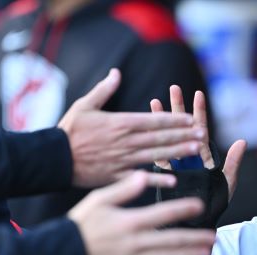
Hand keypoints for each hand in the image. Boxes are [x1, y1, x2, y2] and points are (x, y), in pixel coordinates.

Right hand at [57, 69, 206, 187]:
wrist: (53, 158)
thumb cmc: (68, 131)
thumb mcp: (84, 106)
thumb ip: (103, 90)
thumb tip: (116, 73)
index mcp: (120, 123)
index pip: (153, 120)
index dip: (174, 120)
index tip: (191, 119)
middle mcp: (125, 141)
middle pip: (160, 137)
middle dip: (184, 135)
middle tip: (203, 133)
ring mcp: (123, 160)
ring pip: (156, 155)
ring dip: (178, 152)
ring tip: (196, 150)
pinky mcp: (117, 176)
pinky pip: (140, 177)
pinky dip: (157, 179)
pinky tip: (174, 179)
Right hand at [67, 171, 216, 254]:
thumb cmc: (80, 224)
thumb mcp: (98, 199)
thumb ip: (124, 188)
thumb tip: (144, 174)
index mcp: (129, 221)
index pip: (163, 213)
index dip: (183, 209)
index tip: (200, 205)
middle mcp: (134, 242)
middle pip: (171, 239)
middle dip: (195, 237)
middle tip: (214, 235)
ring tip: (207, 253)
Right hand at [151, 86, 246, 199]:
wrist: (200, 221)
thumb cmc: (215, 203)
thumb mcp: (227, 182)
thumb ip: (233, 162)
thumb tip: (242, 141)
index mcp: (202, 155)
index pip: (199, 129)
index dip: (198, 112)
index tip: (197, 94)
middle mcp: (188, 156)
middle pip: (181, 128)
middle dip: (177, 108)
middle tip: (174, 88)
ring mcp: (175, 163)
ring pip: (166, 137)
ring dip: (160, 120)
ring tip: (154, 101)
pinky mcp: (164, 173)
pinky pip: (156, 155)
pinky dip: (151, 142)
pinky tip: (144, 128)